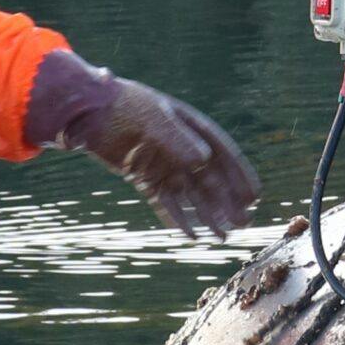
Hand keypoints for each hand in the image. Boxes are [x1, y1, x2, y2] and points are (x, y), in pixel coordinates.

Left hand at [69, 79, 260, 239]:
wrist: (89, 112)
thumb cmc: (125, 107)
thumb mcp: (153, 118)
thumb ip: (177, 139)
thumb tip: (203, 160)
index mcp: (192, 129)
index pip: (223, 155)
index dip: (240, 176)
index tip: (255, 196)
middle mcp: (183, 149)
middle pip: (212, 180)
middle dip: (228, 203)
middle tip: (245, 224)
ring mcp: (165, 165)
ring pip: (192, 196)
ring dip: (208, 216)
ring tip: (223, 237)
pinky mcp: (147, 178)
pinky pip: (167, 203)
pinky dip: (178, 219)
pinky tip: (191, 237)